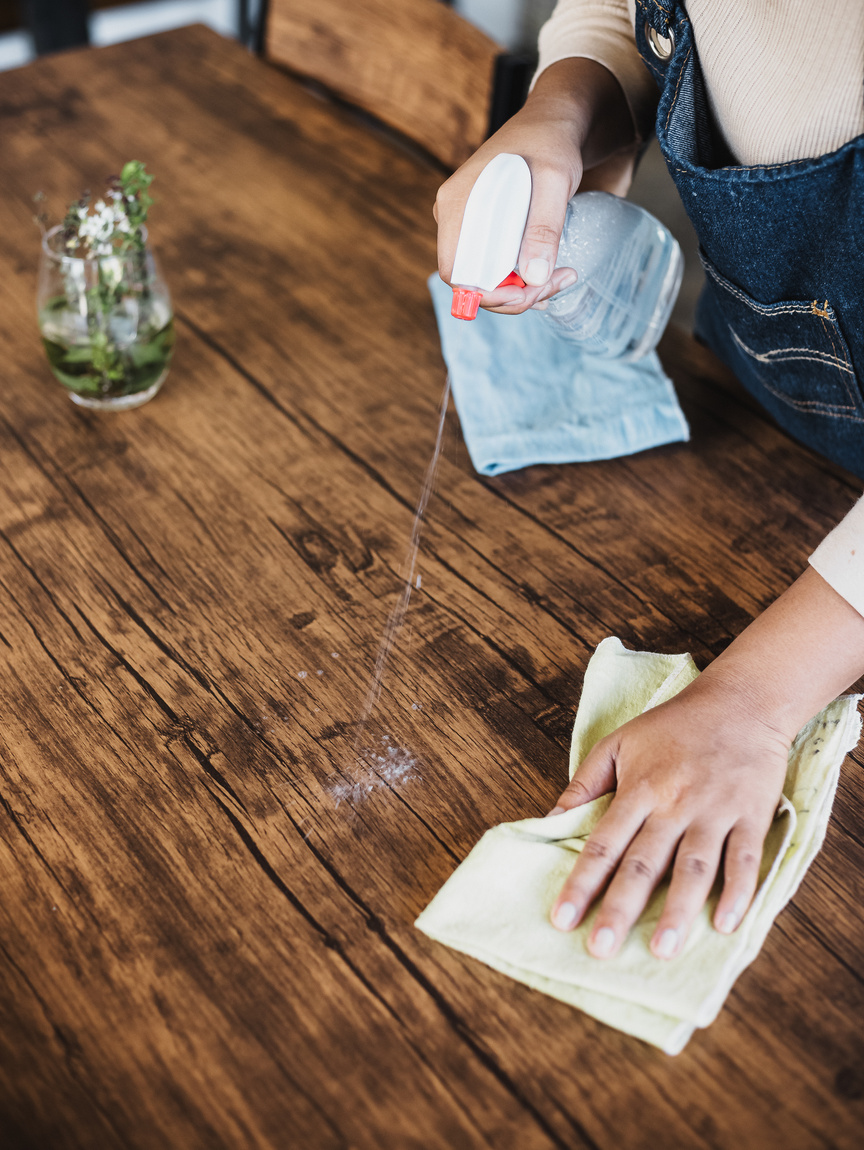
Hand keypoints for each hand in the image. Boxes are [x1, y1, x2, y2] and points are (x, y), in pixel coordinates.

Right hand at [434, 59, 634, 315]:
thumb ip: (544, 227)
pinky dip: (522, 281)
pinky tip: (549, 275)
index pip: (456, 272)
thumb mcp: (554, 179)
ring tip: (561, 277)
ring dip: (523, 291)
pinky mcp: (488, 232)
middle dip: (514, 296)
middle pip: (473, 282)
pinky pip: (497, 269)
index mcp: (457, 204)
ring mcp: (470, 227)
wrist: (555, 121)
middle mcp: (456, 219)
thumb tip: (532, 278)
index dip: (489, 294)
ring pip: (487, 280)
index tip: (530, 293)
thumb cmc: (551, 141)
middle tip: (556, 283)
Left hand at [549, 673, 790, 958]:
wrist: (741, 701)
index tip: (561, 919)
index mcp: (639, 788)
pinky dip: (738, 892)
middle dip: (621, 907)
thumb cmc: (673, 725)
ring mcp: (715, 811)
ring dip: (678, 912)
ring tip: (661, 951)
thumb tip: (550, 821)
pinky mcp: (752, 815)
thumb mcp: (618, 742)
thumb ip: (584, 784)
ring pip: (694, 868)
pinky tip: (725, 925)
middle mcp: (675, 804)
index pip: (604, 843)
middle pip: (644, 863)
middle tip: (601, 949)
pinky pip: (745, 859)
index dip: (581, 882)